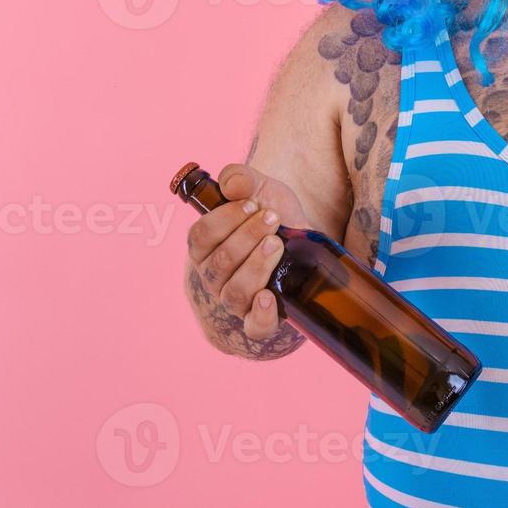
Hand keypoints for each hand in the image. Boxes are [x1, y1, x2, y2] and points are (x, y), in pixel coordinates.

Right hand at [185, 163, 307, 340]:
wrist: (306, 243)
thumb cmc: (274, 218)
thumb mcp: (262, 191)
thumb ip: (243, 179)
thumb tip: (231, 184)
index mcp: (205, 248)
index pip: (200, 237)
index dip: (224, 219)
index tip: (252, 203)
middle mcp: (215, 278)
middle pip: (219, 263)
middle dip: (247, 236)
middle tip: (271, 218)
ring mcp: (236, 301)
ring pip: (235, 292)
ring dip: (256, 265)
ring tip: (276, 243)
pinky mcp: (261, 320)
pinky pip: (254, 327)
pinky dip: (261, 314)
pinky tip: (270, 296)